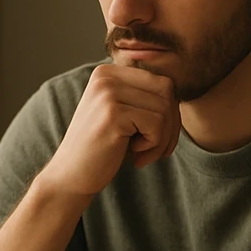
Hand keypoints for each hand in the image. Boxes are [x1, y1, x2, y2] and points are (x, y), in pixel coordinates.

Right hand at [38, 64, 179, 198]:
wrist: (71, 177)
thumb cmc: (103, 150)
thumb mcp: (125, 116)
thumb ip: (146, 99)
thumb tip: (179, 93)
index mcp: (108, 72)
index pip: (162, 82)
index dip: (170, 113)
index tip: (155, 138)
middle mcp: (106, 76)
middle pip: (168, 90)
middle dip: (171, 124)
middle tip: (155, 149)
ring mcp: (108, 92)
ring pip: (166, 108)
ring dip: (162, 139)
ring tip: (142, 154)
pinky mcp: (113, 113)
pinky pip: (157, 125)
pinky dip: (154, 146)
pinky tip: (135, 157)